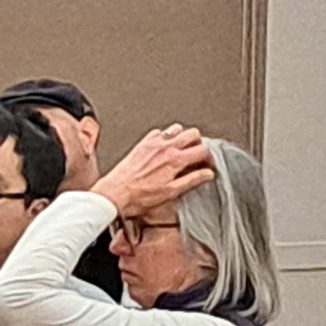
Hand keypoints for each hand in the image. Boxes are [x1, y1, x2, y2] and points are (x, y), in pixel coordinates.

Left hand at [97, 124, 221, 214]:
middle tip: (196, 155)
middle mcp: (166, 147)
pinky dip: (165, 137)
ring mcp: (154, 142)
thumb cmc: (140, 196)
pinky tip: (163, 149)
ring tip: (182, 150)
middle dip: (199, 143)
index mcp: (176, 159)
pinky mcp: (143, 143)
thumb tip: (207, 174)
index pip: (203, 150)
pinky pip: (160, 132)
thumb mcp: (171, 192)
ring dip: (183, 137)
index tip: (207, 165)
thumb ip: (192, 180)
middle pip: (193, 133)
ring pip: (177, 128)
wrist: (116, 192)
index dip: (209, 158)